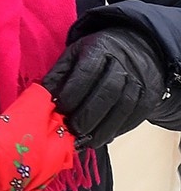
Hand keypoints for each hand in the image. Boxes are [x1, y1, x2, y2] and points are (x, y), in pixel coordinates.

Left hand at [42, 28, 169, 148]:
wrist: (136, 49)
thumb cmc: (97, 54)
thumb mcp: (74, 54)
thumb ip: (58, 74)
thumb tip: (41, 96)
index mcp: (100, 50)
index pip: (86, 73)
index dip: (71, 94)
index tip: (58, 110)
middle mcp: (123, 65)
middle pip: (106, 92)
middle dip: (87, 115)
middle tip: (71, 130)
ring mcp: (140, 81)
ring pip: (122, 107)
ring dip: (102, 128)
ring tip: (85, 141)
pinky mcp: (150, 97)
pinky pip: (135, 116)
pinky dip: (117, 130)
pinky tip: (103, 137)